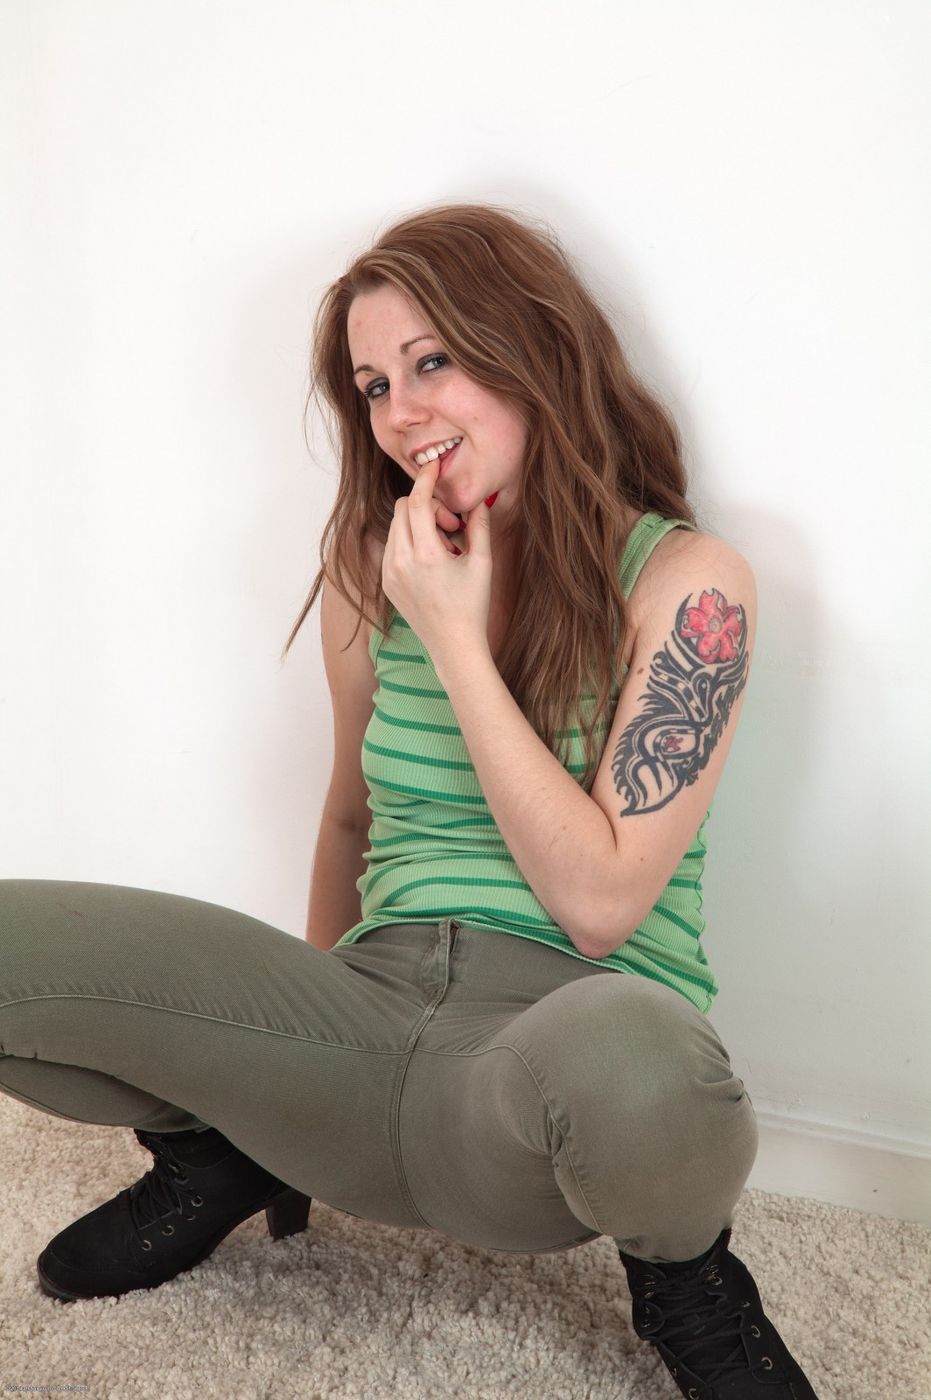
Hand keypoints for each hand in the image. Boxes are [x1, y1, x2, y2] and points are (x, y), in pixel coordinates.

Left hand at [382, 454, 493, 664]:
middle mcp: (401, 561)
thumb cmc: (472, 606)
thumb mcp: (482, 562)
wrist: (454, 646)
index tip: (433, 467)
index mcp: (426, 554)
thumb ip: (479, 525)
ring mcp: (389, 573)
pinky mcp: (386, 582)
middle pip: (403, 508)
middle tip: (450, 526)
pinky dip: (409, 541)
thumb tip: (476, 499)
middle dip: (426, 506)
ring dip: (417, 524)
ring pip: (395, 526)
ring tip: (443, 547)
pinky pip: (392, 546)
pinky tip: (431, 561)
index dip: (426, 479)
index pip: (418, 501)